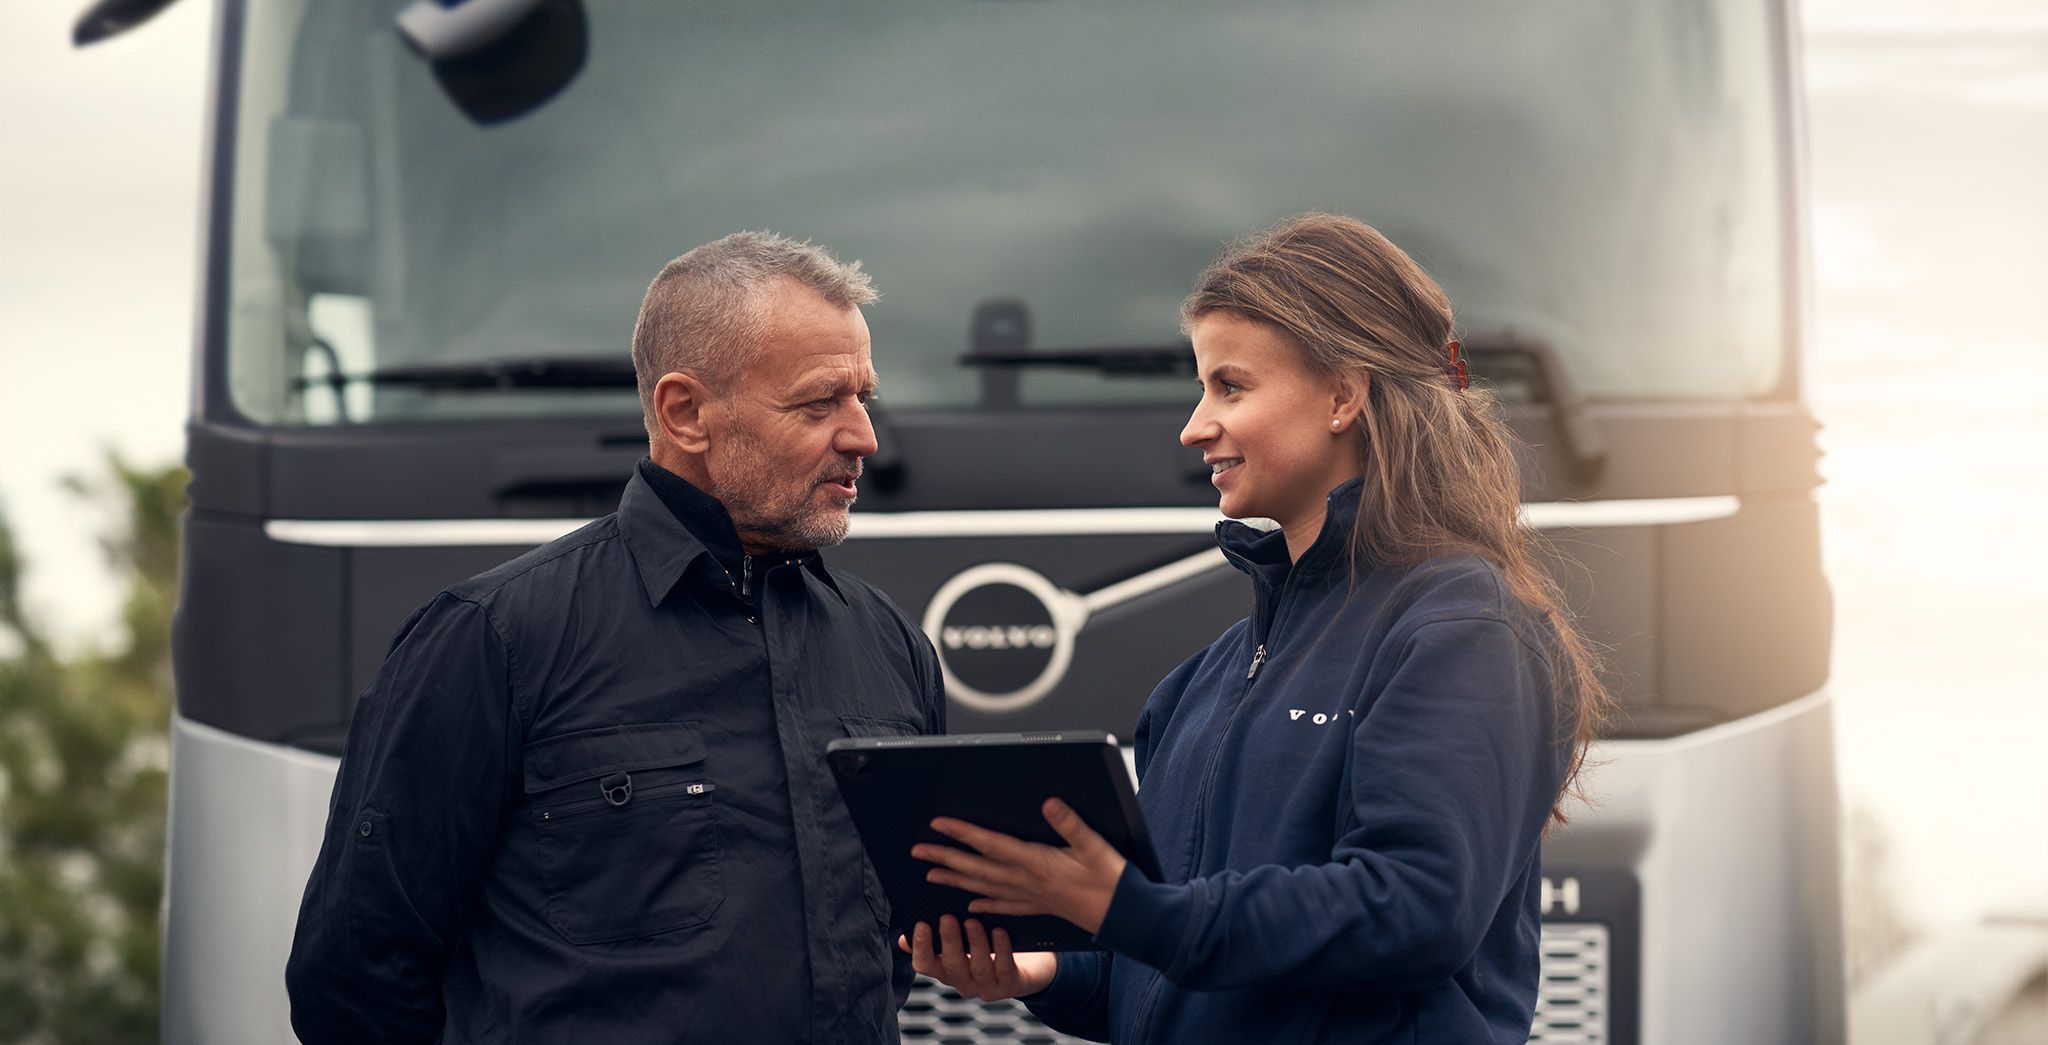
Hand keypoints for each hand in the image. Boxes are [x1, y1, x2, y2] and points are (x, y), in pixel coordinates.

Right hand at [897, 914, 1057, 1001]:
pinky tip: (999, 931)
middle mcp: (964, 982)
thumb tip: (906, 931)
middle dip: (949, 941)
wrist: (1031, 965)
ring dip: (974, 944)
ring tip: (973, 921)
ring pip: (978, 967)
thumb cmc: (990, 944)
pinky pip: (1004, 967)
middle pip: (951, 966)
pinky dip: (1002, 949)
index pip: (925, 964)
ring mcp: (987, 987)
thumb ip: (940, 934)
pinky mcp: (1011, 985)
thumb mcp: (964, 939)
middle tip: (947, 917)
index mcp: (947, 970)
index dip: (920, 947)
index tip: (921, 924)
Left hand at [910, 798, 1126, 934]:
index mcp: (1037, 862)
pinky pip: (1004, 907)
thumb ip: (1071, 824)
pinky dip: (984, 905)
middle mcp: (1027, 881)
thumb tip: (1049, 802)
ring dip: (956, 880)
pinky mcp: (1040, 907)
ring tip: (930, 874)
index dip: (963, 833)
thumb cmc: (1113, 882)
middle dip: (945, 858)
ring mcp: (1032, 897)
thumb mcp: (1096, 846)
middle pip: (978, 868)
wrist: (1125, 918)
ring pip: (984, 888)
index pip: (991, 845)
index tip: (938, 824)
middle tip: (917, 851)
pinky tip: (971, 906)